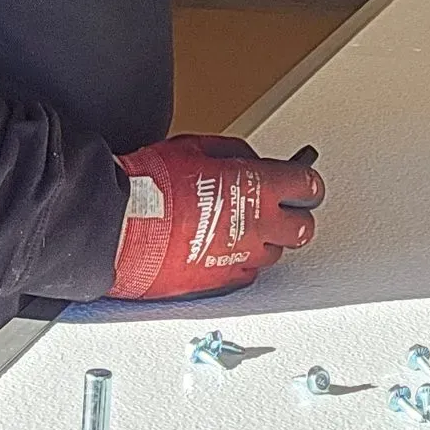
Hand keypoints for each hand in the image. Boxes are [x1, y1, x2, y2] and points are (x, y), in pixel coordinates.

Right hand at [109, 134, 324, 299]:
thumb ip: (233, 154)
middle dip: (296, 218)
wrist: (121, 226)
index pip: (308, 186)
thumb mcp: (196, 148)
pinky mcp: (221, 282)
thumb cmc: (151, 185)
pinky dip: (240, 261)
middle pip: (303, 229)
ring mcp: (242, 257)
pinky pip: (246, 273)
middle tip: (281, 209)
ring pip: (274, 254)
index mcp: (259, 187)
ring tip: (240, 227)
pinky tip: (222, 248)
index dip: (306, 183)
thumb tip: (248, 161)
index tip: (302, 182)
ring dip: (265, 240)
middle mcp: (258, 226)